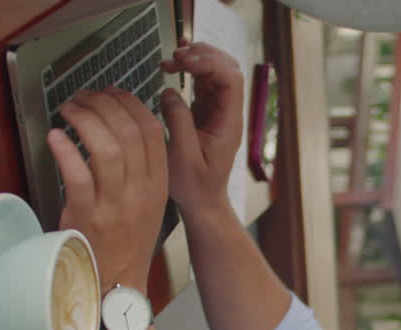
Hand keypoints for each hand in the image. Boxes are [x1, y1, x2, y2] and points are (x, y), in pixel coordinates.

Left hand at [46, 88, 168, 294]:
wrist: (115, 285)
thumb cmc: (125, 244)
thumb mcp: (146, 205)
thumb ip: (141, 171)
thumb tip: (119, 128)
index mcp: (158, 186)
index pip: (151, 130)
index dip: (129, 102)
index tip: (109, 93)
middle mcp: (141, 193)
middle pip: (129, 132)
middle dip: (103, 104)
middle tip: (82, 98)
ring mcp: (115, 206)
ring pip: (107, 147)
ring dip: (84, 120)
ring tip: (68, 110)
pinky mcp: (88, 218)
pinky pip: (78, 175)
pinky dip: (65, 150)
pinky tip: (55, 137)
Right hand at [159, 40, 243, 218]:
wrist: (202, 202)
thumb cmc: (194, 186)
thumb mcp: (182, 157)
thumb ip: (178, 122)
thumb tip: (169, 92)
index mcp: (229, 123)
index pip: (230, 80)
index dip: (209, 63)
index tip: (183, 62)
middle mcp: (228, 113)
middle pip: (227, 68)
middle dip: (203, 56)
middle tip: (175, 57)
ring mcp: (219, 110)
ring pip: (216, 71)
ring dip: (195, 60)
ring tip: (171, 60)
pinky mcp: (207, 112)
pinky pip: (204, 82)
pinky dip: (190, 69)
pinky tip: (175, 64)